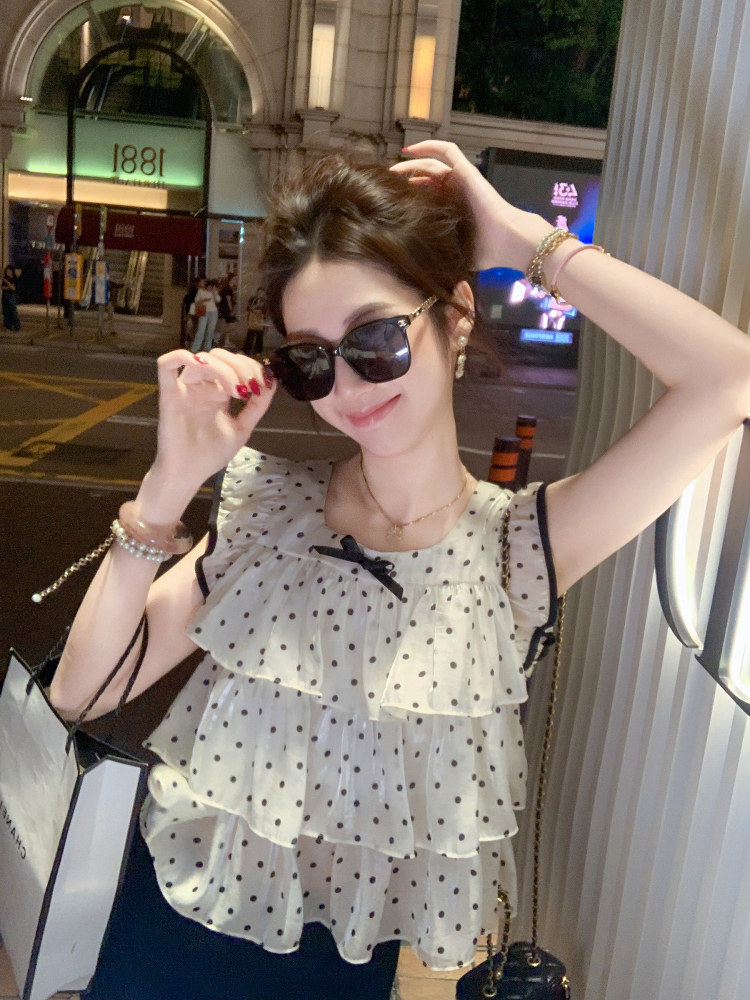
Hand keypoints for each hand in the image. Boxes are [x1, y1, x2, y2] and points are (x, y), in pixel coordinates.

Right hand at [141, 348, 276, 516]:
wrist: (188, 474)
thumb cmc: (211, 454)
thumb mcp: (243, 428)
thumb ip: (257, 406)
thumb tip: (271, 381)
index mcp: (218, 392)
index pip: (233, 364)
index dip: (250, 367)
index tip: (262, 386)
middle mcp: (201, 387)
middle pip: (218, 356)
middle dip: (240, 366)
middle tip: (249, 388)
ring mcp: (184, 389)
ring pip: (201, 358)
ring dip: (224, 369)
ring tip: (236, 391)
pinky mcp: (168, 395)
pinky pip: (165, 364)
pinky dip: (181, 356)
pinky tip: (202, 368)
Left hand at [391, 140, 549, 271]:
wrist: (505, 242)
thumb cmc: (483, 252)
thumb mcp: (452, 252)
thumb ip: (438, 252)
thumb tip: (417, 267)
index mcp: (451, 209)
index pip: (426, 196)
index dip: (407, 196)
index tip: (389, 201)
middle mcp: (455, 192)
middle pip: (425, 179)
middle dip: (404, 179)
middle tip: (386, 183)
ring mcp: (460, 180)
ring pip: (432, 163)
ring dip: (411, 164)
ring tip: (392, 168)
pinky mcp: (466, 171)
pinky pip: (448, 151)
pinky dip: (429, 146)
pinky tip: (409, 149)